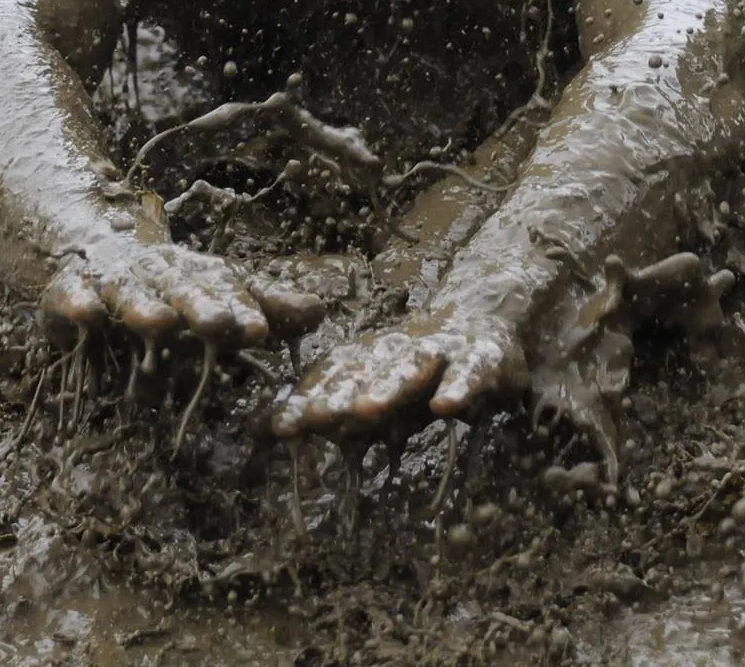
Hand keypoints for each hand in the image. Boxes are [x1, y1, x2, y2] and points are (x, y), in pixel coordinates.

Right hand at [39, 237, 325, 348]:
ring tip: (159, 323)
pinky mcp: (71, 288)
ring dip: (144, 307)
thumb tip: (322, 311)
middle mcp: (161, 273)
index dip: (245, 308)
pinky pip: (72, 295)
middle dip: (203, 307)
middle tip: (222, 326)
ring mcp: (114, 279)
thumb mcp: (218, 294)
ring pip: (132, 291)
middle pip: (186, 288)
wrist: (96, 244)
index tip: (262, 332)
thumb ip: (265, 306)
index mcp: (200, 275)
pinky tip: (85, 315)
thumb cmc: (171, 285)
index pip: (228, 289)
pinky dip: (76, 303)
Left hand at [268, 307, 528, 437]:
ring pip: (412, 368)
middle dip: (337, 395)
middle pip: (364, 372)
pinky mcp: (482, 357)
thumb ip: (326, 410)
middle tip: (311, 418)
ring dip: (387, 387)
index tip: (277, 428)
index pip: (332, 379)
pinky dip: (458, 387)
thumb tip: (258, 431)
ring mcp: (441, 352)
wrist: (486, 313)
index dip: (305, 400)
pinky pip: (470, 373)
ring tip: (365, 410)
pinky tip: (445, 406)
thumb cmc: (420, 363)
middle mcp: (399, 350)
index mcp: (369, 357)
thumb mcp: (373, 386)